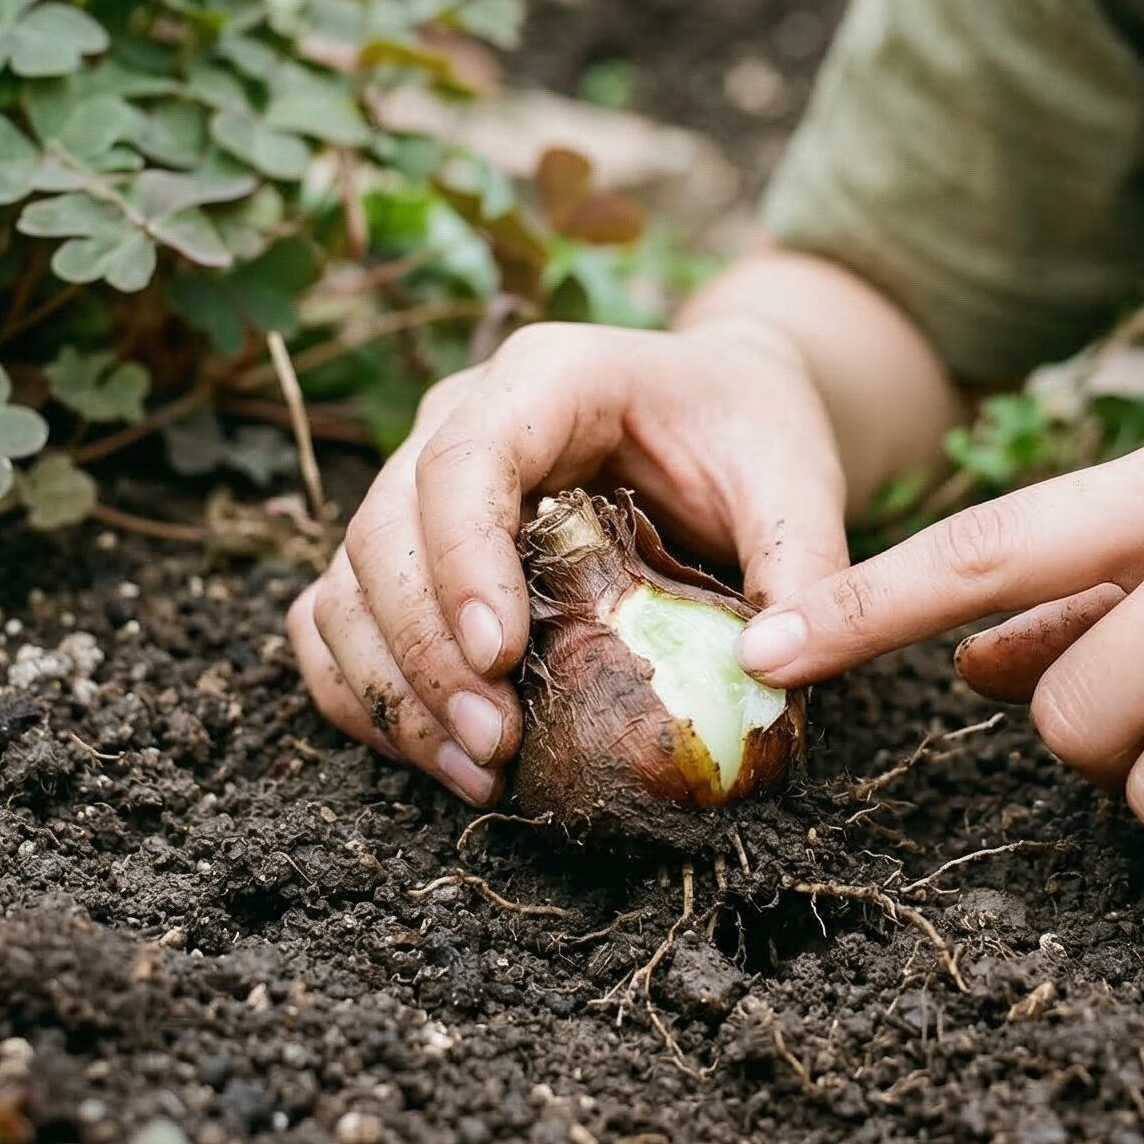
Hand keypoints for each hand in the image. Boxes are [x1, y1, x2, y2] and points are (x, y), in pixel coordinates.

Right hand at [286, 318, 849, 803]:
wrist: (723, 405)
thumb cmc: (753, 430)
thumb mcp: (799, 479)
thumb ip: (804, 565)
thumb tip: (765, 674)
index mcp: (549, 376)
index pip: (464, 458)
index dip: (463, 558)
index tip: (499, 656)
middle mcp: (461, 415)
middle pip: (386, 526)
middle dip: (424, 647)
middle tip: (495, 742)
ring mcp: (422, 477)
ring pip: (347, 579)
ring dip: (391, 683)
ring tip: (480, 767)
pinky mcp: (413, 541)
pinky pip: (339, 615)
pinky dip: (366, 689)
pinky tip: (439, 752)